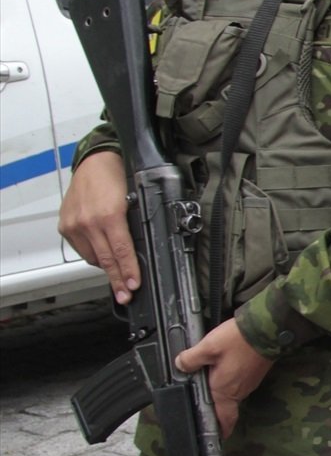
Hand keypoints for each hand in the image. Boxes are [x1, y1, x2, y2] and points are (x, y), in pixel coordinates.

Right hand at [59, 151, 140, 303]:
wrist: (95, 160)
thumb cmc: (117, 176)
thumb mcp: (135, 200)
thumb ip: (134, 225)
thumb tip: (141, 250)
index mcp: (109, 215)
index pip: (122, 251)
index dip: (128, 271)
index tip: (133, 285)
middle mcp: (89, 222)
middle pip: (106, 259)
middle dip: (117, 280)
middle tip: (125, 295)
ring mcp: (74, 224)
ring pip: (92, 257)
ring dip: (106, 267)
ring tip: (118, 277)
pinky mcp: (65, 225)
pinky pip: (81, 249)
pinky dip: (93, 254)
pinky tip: (103, 256)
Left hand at [175, 318, 272, 438]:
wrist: (267, 328)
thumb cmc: (239, 340)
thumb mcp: (208, 347)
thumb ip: (191, 359)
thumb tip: (180, 365)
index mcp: (224, 390)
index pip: (223, 418)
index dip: (220, 430)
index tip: (217, 436)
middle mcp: (239, 390)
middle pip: (225, 406)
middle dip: (216, 407)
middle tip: (205, 405)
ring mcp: (249, 382)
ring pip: (232, 392)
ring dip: (222, 391)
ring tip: (210, 380)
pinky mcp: (255, 372)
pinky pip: (240, 382)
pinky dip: (230, 380)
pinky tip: (224, 367)